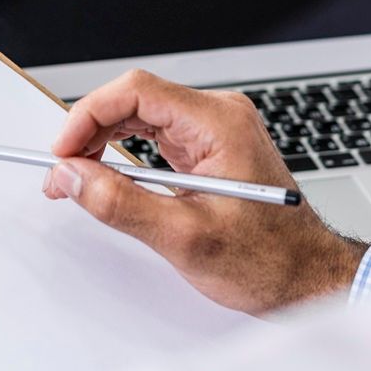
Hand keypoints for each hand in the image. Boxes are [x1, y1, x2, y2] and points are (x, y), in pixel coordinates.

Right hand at [45, 70, 366, 313]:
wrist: (308, 279)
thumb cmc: (269, 260)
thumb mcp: (185, 237)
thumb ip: (122, 203)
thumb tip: (73, 178)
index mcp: (220, 123)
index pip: (137, 91)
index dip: (89, 115)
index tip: (63, 151)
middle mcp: (219, 117)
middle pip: (135, 99)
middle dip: (90, 131)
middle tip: (62, 171)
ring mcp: (215, 131)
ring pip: (141, 115)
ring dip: (103, 141)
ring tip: (77, 176)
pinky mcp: (209, 149)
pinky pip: (155, 135)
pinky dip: (124, 153)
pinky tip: (106, 175)